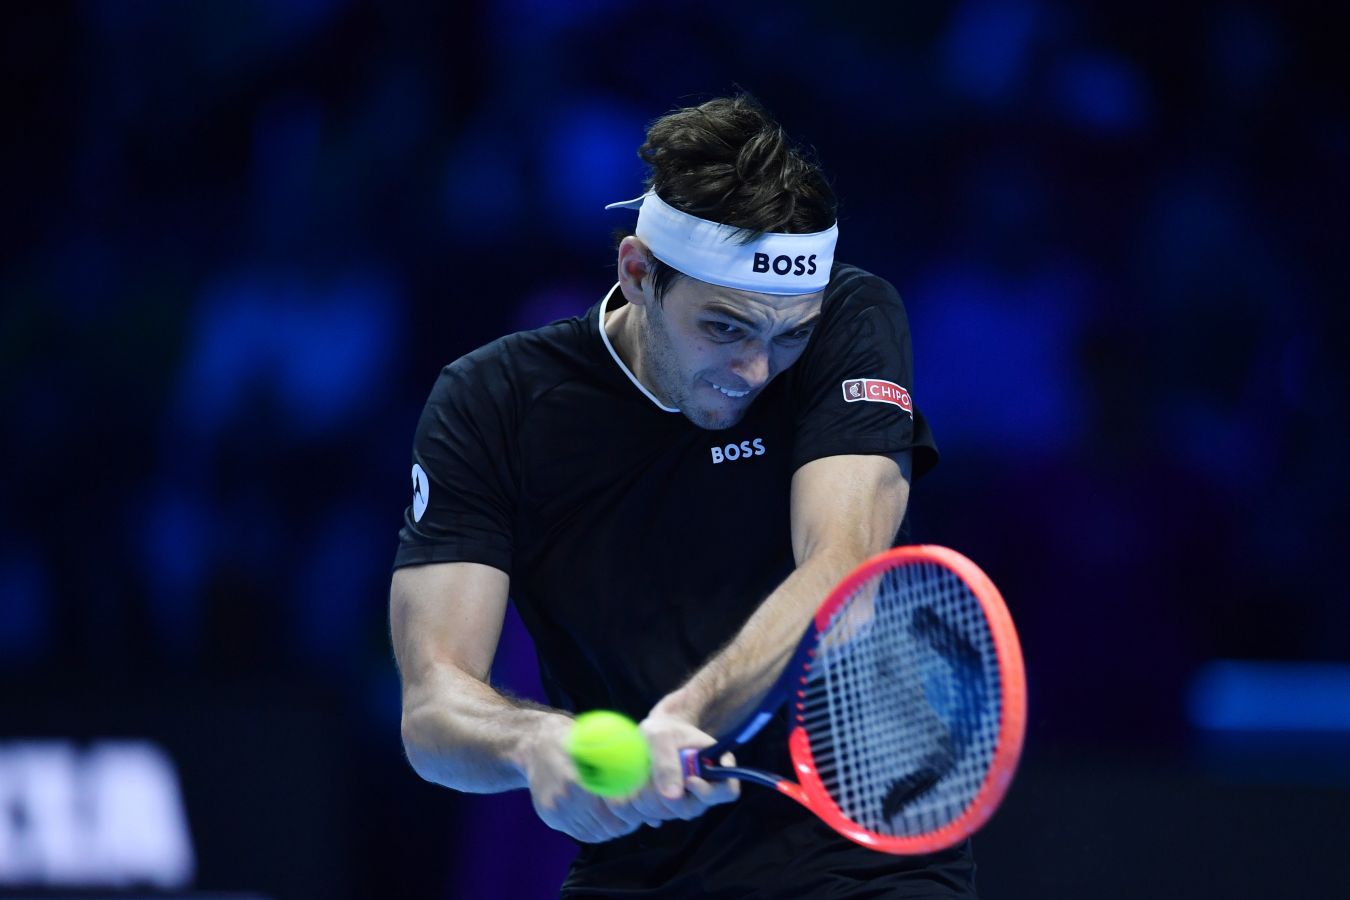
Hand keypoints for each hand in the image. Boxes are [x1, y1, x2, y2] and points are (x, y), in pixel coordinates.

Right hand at [521, 714, 646, 843]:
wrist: (533, 744)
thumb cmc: (575, 737)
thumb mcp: (599, 738)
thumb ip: (623, 761)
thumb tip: (652, 782)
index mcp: (576, 779)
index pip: (614, 806)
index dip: (633, 808)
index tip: (644, 802)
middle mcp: (564, 798)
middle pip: (607, 824)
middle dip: (626, 822)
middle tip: (638, 813)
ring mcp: (556, 810)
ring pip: (595, 833)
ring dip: (612, 828)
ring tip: (623, 816)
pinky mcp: (550, 817)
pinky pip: (581, 833)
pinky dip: (597, 830)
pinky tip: (605, 820)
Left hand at [615, 710, 739, 828]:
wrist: (654, 733)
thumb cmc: (663, 729)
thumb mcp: (661, 737)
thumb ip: (666, 763)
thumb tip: (672, 797)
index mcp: (717, 766)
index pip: (727, 791)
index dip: (708, 791)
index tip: (688, 780)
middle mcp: (705, 788)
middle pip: (692, 809)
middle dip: (667, 796)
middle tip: (650, 775)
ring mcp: (688, 799)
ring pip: (670, 814)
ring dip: (650, 798)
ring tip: (642, 772)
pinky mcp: (669, 806)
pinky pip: (654, 816)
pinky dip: (642, 805)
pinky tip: (636, 786)